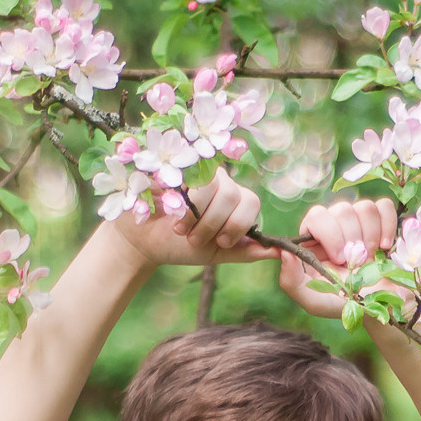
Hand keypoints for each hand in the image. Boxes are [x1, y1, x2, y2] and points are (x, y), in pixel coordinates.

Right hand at [107, 171, 274, 269]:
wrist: (142, 242)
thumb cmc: (179, 246)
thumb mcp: (215, 254)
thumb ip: (245, 251)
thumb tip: (279, 252)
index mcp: (233, 200)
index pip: (251, 202)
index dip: (239, 224)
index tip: (221, 242)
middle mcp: (218, 181)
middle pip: (232, 194)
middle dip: (214, 224)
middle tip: (195, 239)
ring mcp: (195, 169)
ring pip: (212, 186)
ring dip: (196, 216)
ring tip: (179, 229)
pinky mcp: (173, 166)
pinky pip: (187, 177)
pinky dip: (181, 203)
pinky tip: (169, 212)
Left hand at [278, 198, 400, 319]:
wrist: (381, 309)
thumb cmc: (345, 304)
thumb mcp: (314, 301)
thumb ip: (291, 282)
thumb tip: (284, 253)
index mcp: (316, 242)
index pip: (316, 216)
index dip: (329, 233)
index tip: (339, 259)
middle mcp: (337, 227)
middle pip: (341, 209)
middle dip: (352, 238)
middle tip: (356, 262)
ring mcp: (360, 222)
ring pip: (364, 207)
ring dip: (370, 235)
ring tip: (371, 257)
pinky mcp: (383, 221)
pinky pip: (384, 205)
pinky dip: (387, 225)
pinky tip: (386, 246)